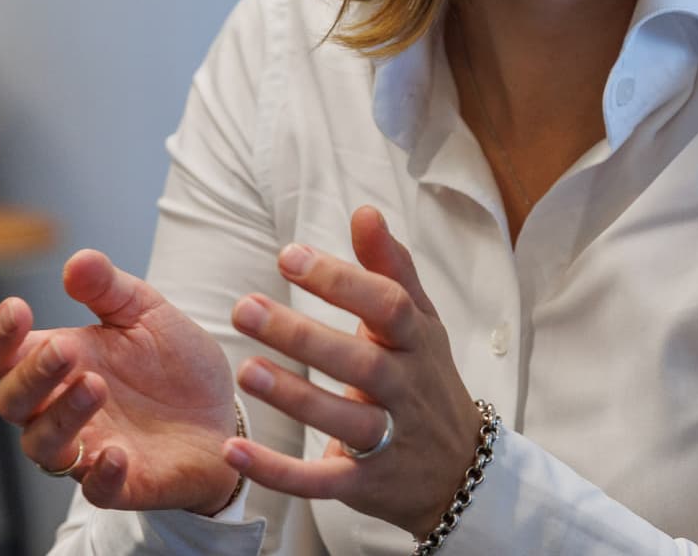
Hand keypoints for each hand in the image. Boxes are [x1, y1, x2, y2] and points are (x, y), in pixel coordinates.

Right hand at [0, 250, 243, 513]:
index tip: (18, 309)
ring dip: (62, 416)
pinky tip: (118, 453)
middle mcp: (61, 408)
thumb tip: (77, 261)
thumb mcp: (146, 313)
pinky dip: (101, 474)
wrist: (224, 414)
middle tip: (65, 349)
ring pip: (42, 446)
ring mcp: (88, 448)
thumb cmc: (174, 365)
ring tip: (95, 385)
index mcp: (58, 362)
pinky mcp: (123, 483)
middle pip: (11, 402)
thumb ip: (109, 289)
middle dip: (30, 375)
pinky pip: (96, 490)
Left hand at [223, 206, 482, 537]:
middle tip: (244, 308)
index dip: (340, 281)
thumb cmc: (426, 380)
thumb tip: (364, 211)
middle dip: (302, 335)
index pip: (387, 305)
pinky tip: (234, 451)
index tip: (288, 256)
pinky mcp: (366, 485)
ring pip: (343, 419)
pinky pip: (321, 482)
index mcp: (416, 343)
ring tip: (244, 370)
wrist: (463, 472)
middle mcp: (406, 390)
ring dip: (293, 397)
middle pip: (361, 361)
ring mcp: (389, 441)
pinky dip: (277, 472)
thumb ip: (390, 268)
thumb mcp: (420, 323)